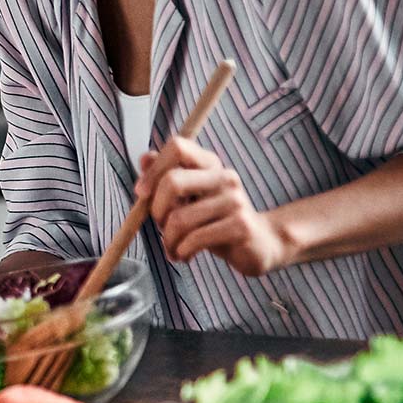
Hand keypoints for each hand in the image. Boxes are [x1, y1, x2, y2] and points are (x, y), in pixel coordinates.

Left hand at [138, 137, 293, 276]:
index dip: (154, 169)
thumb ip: (166, 178)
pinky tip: (184, 255)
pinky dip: (181, 251)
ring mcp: (235, 201)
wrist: (260, 243)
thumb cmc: (216, 220)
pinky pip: (195, 239)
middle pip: (173, 181)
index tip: (142, 193)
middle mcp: (224, 177)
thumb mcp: (189, 198)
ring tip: (172, 248)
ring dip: (168, 240)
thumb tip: (144, 158)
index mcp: (210, 164)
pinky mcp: (240, 226)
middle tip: (160, 226)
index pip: (178, 147)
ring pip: (180, 219)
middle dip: (156, 210)